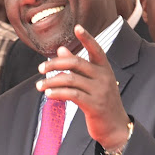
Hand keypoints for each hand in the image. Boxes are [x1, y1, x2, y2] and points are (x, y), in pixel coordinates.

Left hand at [37, 24, 129, 150]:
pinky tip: (48, 94)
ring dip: (51, 81)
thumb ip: (78, 67)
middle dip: (55, 64)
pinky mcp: (94, 105)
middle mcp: (104, 77)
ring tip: (39, 85)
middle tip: (40, 68)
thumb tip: (61, 49)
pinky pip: (72, 94)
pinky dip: (57, 93)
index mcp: (105, 69)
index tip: (77, 27)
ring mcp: (100, 91)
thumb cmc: (100, 102)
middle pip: (76, 63)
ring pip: (70, 79)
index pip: (96, 49)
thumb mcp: (92, 83)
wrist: (114, 127)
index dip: (87, 38)